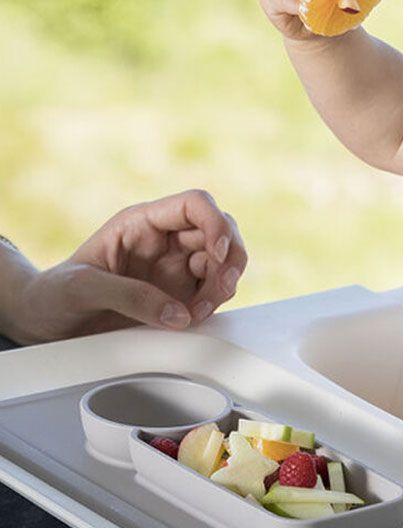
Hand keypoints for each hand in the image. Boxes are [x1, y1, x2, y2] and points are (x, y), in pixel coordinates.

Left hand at [10, 190, 246, 344]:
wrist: (47, 322)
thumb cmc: (55, 294)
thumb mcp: (82, 287)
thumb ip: (129, 296)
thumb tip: (178, 314)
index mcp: (142, 222)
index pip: (194, 205)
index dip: (215, 224)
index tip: (217, 254)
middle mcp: (167, 240)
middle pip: (222, 231)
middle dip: (229, 259)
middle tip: (218, 289)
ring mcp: (178, 267)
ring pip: (226, 261)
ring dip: (224, 285)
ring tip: (198, 311)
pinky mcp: (183, 294)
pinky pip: (215, 291)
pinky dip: (215, 304)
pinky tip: (193, 318)